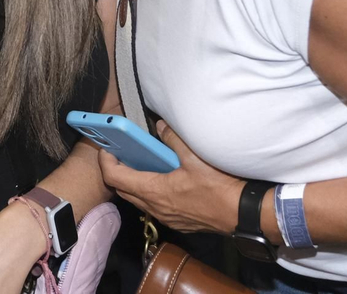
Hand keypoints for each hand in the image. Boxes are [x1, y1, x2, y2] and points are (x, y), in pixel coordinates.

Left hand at [98, 120, 242, 235]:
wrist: (241, 213)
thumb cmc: (219, 189)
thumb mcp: (195, 158)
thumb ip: (174, 139)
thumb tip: (161, 125)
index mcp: (154, 191)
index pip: (115, 177)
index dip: (105, 161)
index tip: (105, 149)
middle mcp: (155, 207)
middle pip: (122, 189)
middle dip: (116, 171)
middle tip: (120, 153)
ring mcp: (165, 217)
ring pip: (137, 199)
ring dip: (132, 183)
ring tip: (139, 164)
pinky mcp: (176, 221)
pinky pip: (153, 206)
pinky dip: (148, 192)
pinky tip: (161, 179)